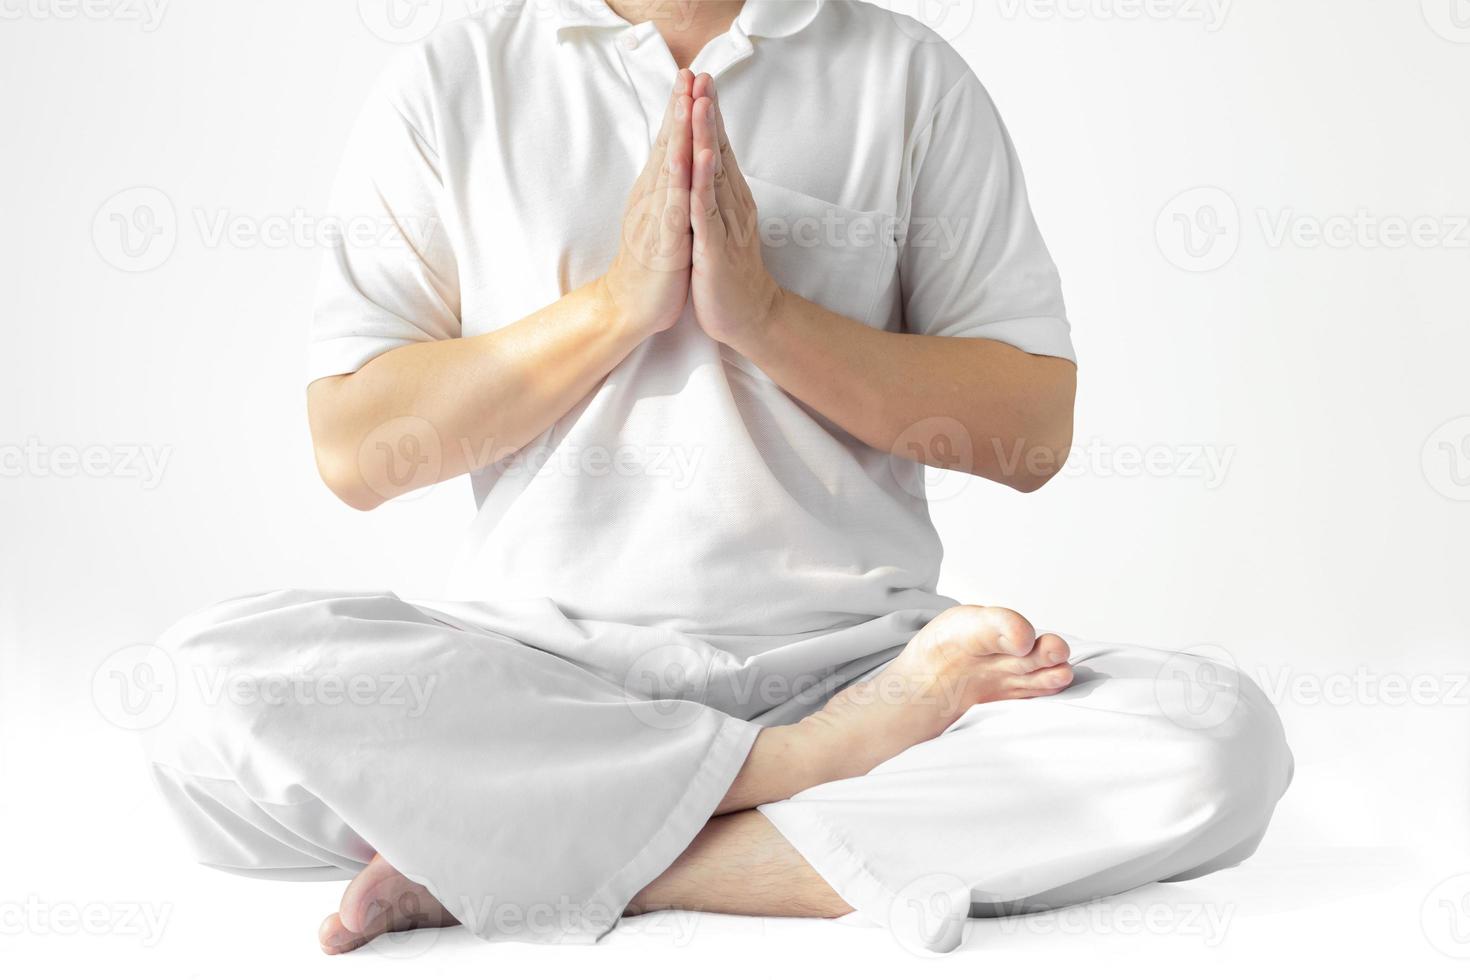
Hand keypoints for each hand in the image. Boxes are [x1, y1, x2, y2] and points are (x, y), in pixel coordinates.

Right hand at [601, 70, 694, 338]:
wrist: (630, 306)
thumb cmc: (651, 264)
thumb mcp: (662, 219)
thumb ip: (667, 190)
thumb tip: (675, 163)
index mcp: (657, 192)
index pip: (668, 143)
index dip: (678, 110)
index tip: (690, 77)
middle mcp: (653, 197)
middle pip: (666, 144)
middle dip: (678, 108)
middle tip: (687, 72)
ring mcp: (657, 217)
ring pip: (669, 167)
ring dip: (678, 133)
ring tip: (687, 101)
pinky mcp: (664, 241)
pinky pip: (673, 206)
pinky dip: (680, 180)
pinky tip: (686, 158)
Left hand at [688, 75, 784, 351]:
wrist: (749, 317)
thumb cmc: (729, 272)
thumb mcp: (721, 225)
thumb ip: (717, 196)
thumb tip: (711, 168)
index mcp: (728, 199)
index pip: (718, 149)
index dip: (709, 114)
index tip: (699, 80)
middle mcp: (731, 204)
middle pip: (719, 150)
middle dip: (708, 112)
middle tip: (702, 75)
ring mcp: (725, 224)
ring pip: (714, 173)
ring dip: (707, 137)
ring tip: (700, 102)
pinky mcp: (715, 247)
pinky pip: (708, 210)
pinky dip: (704, 182)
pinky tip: (702, 158)